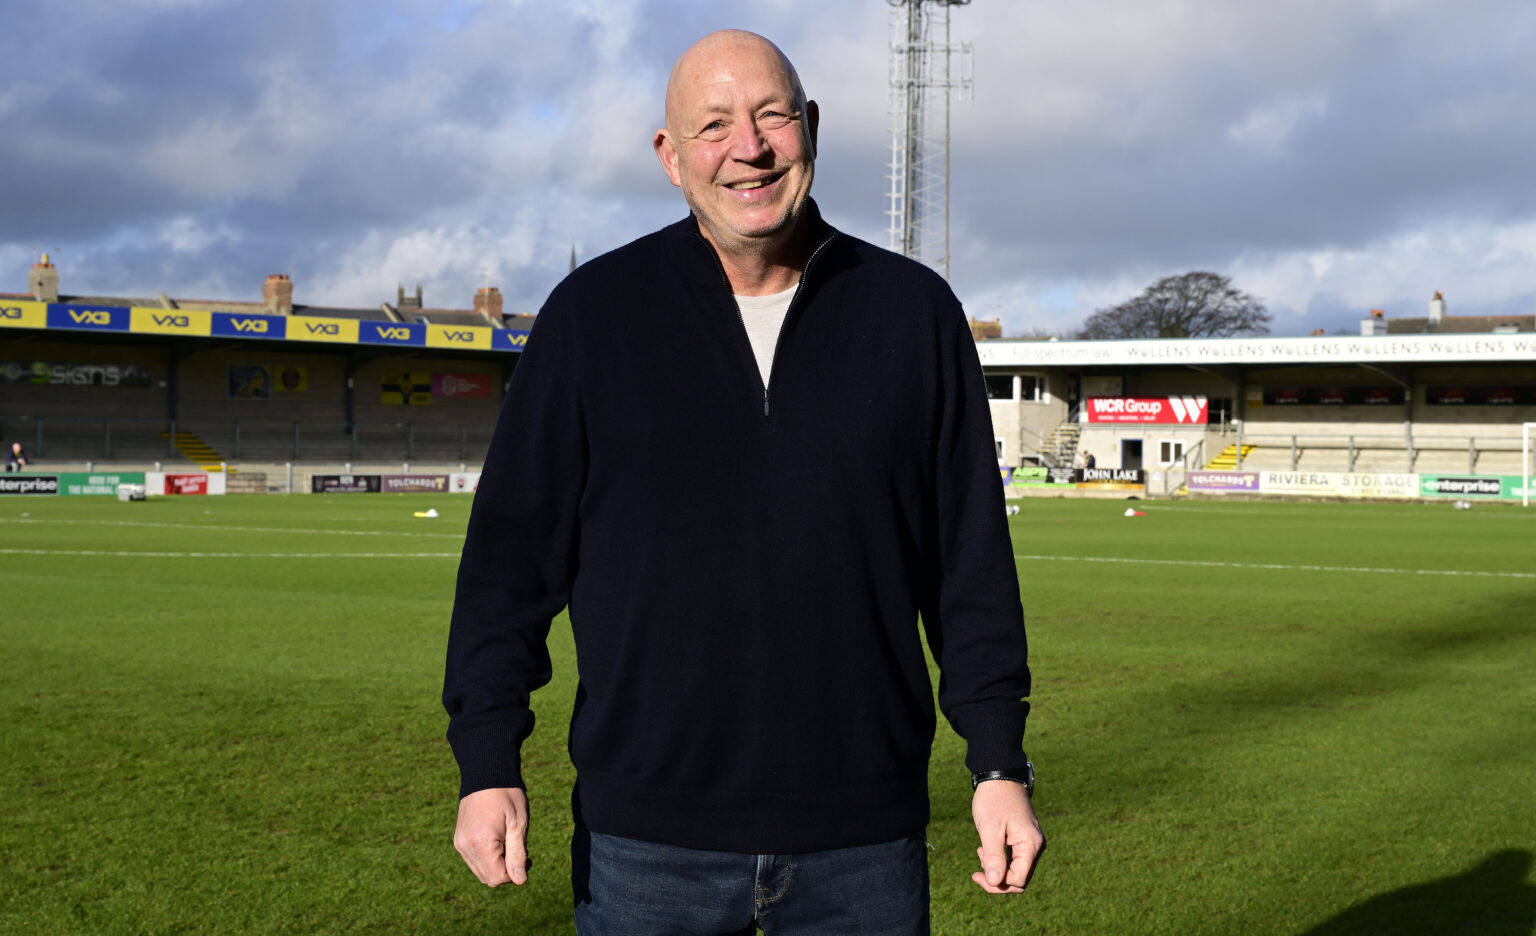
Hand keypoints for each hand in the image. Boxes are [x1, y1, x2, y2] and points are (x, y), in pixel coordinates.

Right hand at [454, 787, 530, 885]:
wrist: (486, 772)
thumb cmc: (507, 795)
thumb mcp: (518, 823)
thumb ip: (518, 854)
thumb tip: (520, 880)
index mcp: (481, 843)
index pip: (498, 877)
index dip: (516, 873)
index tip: (528, 857)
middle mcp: (465, 846)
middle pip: (488, 878)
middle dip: (507, 871)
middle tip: (520, 850)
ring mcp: (460, 843)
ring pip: (481, 872)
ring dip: (498, 865)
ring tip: (509, 843)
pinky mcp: (459, 839)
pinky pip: (474, 861)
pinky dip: (488, 858)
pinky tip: (498, 841)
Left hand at [971, 779, 1044, 893]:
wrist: (999, 776)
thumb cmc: (993, 800)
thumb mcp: (990, 829)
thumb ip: (994, 857)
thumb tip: (995, 883)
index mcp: (1030, 844)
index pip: (1019, 879)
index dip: (998, 883)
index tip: (977, 874)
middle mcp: (1036, 845)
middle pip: (1020, 878)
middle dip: (998, 880)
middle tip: (977, 873)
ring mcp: (1032, 842)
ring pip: (1018, 870)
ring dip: (998, 870)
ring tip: (981, 853)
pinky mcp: (1025, 838)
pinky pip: (1016, 859)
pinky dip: (1001, 860)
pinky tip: (986, 850)